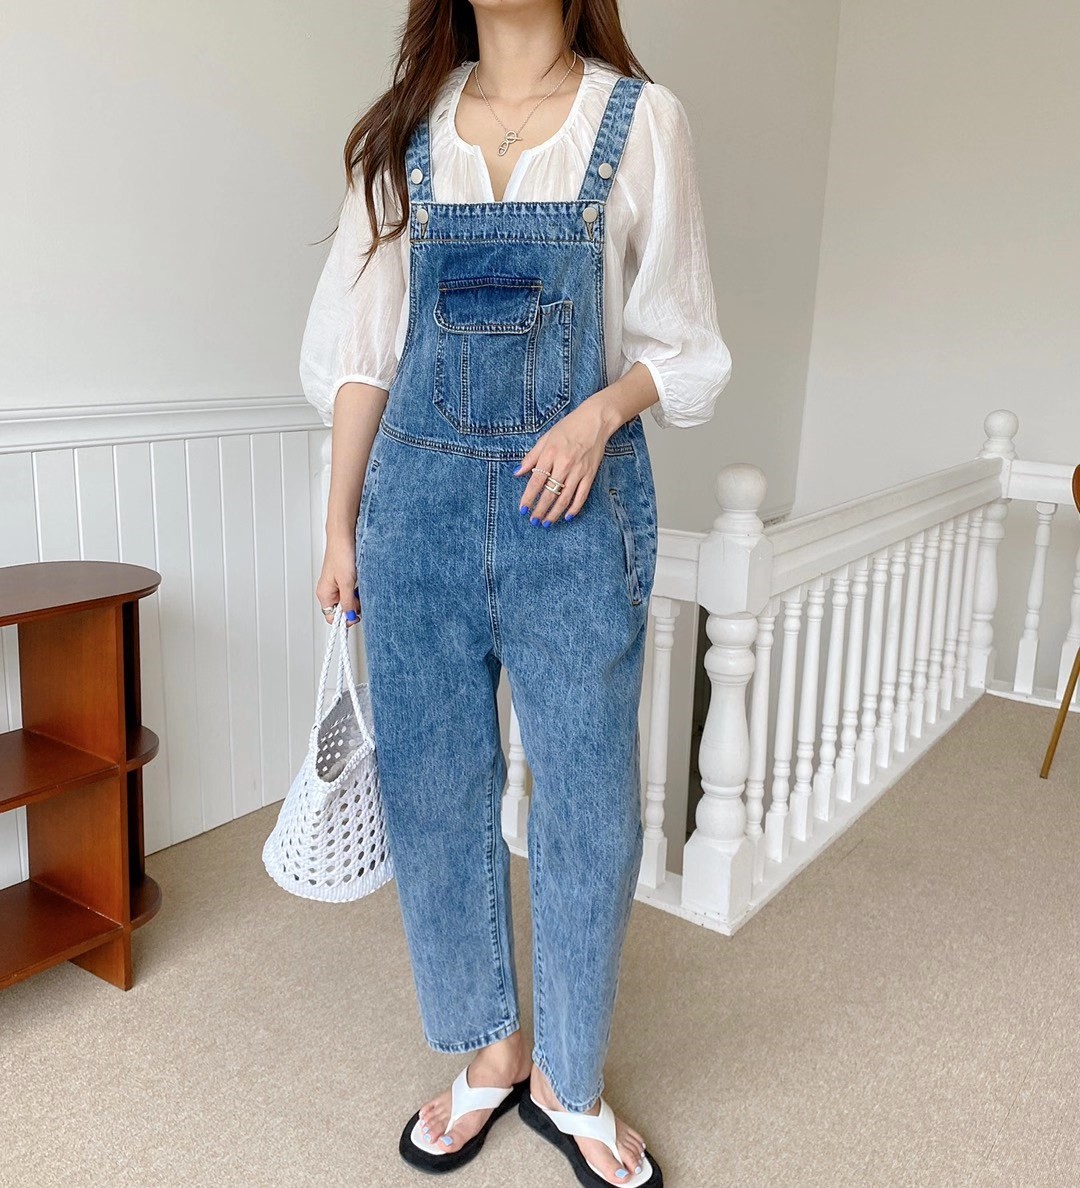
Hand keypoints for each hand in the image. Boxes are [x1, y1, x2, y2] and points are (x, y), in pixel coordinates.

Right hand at [316, 534, 360, 628]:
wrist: (344, 535)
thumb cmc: (341, 554)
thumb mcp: (346, 583)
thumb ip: (348, 602)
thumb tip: (350, 617)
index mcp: (324, 594)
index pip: (332, 618)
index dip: (345, 619)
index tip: (357, 615)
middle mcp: (328, 591)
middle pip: (341, 610)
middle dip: (353, 608)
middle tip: (361, 600)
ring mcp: (336, 585)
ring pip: (348, 600)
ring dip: (356, 598)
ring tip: (360, 587)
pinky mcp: (343, 578)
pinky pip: (351, 591)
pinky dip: (357, 590)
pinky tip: (361, 583)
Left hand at [514, 398, 617, 523]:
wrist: (595, 421)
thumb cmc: (568, 427)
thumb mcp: (545, 438)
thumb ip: (531, 456)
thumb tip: (517, 472)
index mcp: (550, 454)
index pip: (536, 481)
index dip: (528, 498)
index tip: (523, 509)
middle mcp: (564, 464)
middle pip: (550, 493)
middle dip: (540, 510)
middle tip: (533, 521)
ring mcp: (578, 471)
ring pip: (565, 498)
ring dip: (555, 513)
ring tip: (546, 522)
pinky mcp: (590, 474)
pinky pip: (581, 495)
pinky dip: (574, 508)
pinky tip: (567, 516)